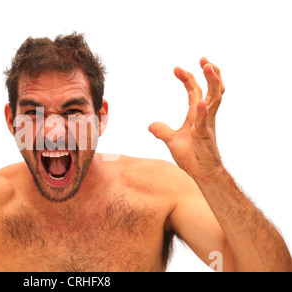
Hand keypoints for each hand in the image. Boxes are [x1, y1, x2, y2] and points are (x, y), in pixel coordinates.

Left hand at [149, 58, 225, 179]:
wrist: (202, 174)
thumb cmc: (192, 157)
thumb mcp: (172, 141)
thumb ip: (162, 131)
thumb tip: (150, 125)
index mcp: (196, 115)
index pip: (194, 91)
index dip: (188, 78)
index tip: (176, 68)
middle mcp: (205, 116)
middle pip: (210, 90)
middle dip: (209, 73)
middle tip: (203, 59)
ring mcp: (207, 125)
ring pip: (215, 99)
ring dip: (213, 82)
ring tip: (208, 67)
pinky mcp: (205, 136)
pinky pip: (205, 121)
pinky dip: (203, 111)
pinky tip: (200, 102)